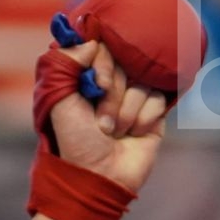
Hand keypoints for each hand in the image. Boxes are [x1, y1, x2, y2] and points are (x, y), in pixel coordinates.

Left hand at [48, 40, 166, 192]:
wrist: (97, 177)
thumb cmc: (74, 142)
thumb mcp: (59, 102)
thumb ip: (64, 65)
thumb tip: (91, 42)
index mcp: (85, 79)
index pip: (103, 49)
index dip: (103, 66)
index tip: (97, 86)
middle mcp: (110, 85)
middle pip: (126, 64)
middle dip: (113, 94)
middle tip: (101, 121)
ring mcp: (134, 98)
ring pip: (144, 82)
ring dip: (127, 111)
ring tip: (114, 132)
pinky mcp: (154, 113)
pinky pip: (160, 98)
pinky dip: (144, 118)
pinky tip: (133, 135)